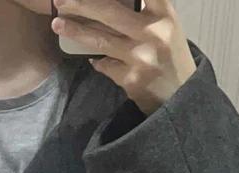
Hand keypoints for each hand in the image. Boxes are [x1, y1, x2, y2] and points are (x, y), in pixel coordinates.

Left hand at [51, 0, 196, 114]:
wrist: (181, 96)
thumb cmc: (169, 55)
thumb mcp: (166, 26)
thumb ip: (144, 11)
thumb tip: (98, 6)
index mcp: (164, 14)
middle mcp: (153, 32)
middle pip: (109, 11)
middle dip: (81, 5)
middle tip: (60, 1)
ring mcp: (141, 57)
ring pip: (100, 39)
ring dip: (75, 31)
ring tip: (58, 24)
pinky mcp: (131, 79)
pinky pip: (105, 64)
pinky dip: (97, 60)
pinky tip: (94, 58)